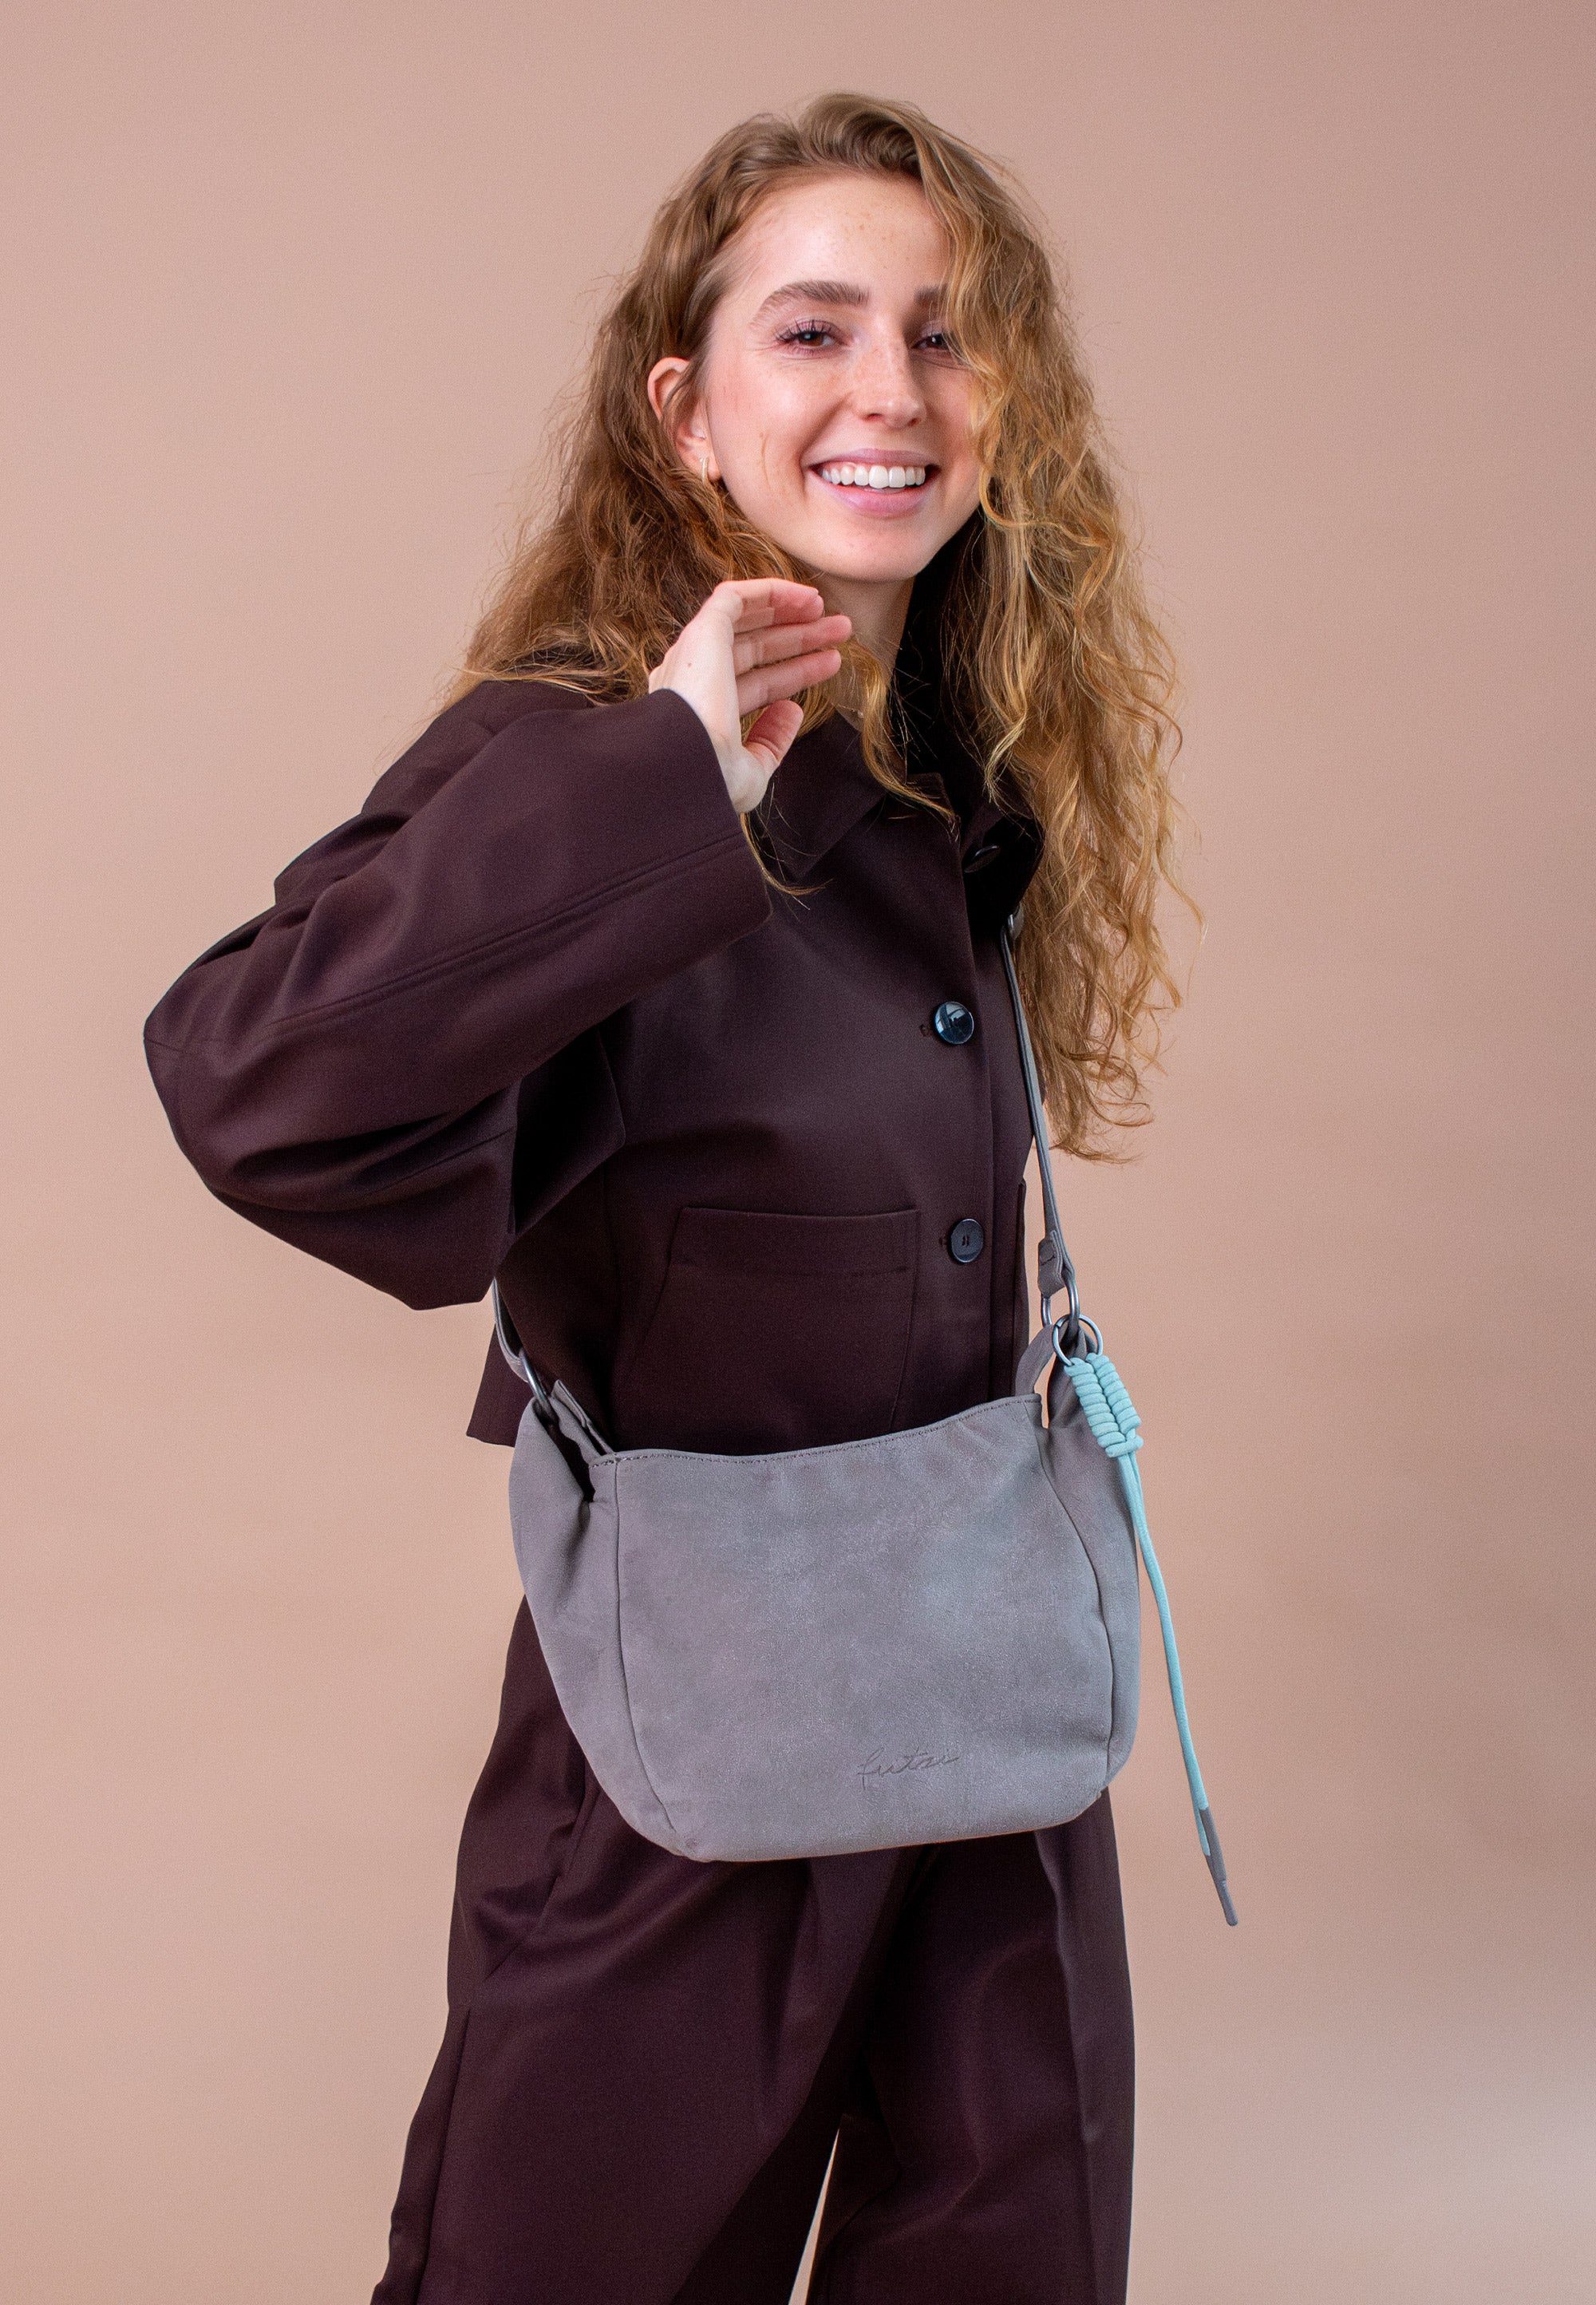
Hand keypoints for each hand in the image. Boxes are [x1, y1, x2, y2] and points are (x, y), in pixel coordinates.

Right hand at [648, 580, 850, 813]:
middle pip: (756, 650)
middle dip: (800, 639)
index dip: (796, 672)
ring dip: (790, 613)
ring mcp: (696, 654)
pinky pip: (734, 597)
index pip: (757, 684)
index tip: (831, 663)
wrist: (686, 766)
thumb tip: (792, 710)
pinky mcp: (702, 632)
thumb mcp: (751, 769)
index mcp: (703, 713)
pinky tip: (806, 597)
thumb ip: (770, 741)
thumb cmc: (712, 780)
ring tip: (831, 614)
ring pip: (747, 621)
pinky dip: (770, 592)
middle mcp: (695, 679)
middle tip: (841, 632)